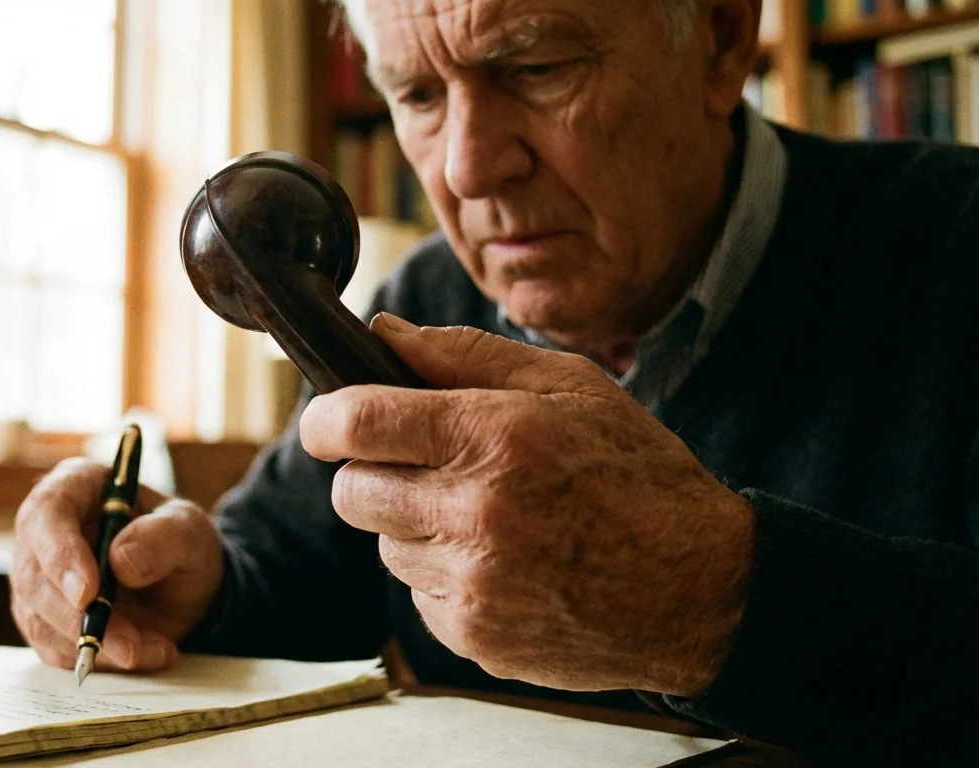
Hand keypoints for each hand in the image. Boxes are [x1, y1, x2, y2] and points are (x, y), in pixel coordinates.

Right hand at [10, 457, 224, 672]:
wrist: (182, 585)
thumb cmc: (179, 542)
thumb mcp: (189, 530)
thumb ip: (163, 537)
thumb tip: (120, 560)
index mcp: (74, 488)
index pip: (46, 514)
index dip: (60, 555)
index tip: (87, 593)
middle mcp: (45, 532)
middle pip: (32, 576)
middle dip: (77, 618)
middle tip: (127, 644)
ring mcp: (38, 578)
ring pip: (40, 621)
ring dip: (95, 646)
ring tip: (154, 649)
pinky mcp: (44, 619)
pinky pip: (56, 649)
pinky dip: (100, 660)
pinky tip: (144, 655)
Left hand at [299, 313, 753, 697]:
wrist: (703, 590)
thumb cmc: (639, 475)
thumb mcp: (570, 387)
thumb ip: (466, 355)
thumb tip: (384, 335)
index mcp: (496, 437)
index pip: (357, 423)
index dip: (324, 420)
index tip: (326, 423)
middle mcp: (475, 514)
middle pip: (353, 491)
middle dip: (373, 472)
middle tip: (425, 466)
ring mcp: (472, 584)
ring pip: (385, 544)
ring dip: (414, 525)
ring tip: (485, 516)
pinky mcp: (474, 636)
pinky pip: (418, 594)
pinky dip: (444, 575)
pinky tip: (502, 562)